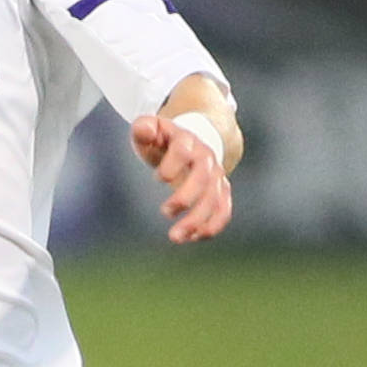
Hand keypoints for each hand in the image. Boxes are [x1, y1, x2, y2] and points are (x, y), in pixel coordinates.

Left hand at [129, 114, 233, 244]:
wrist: (192, 140)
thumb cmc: (163, 139)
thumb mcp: (150, 130)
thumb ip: (144, 128)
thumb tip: (143, 129)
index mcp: (186, 140)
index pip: (184, 150)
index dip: (173, 164)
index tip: (158, 177)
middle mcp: (205, 157)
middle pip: (203, 177)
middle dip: (185, 196)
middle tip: (165, 212)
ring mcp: (216, 174)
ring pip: (215, 197)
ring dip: (198, 219)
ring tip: (176, 237)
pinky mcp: (220, 190)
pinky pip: (223, 208)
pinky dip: (213, 225)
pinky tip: (194, 237)